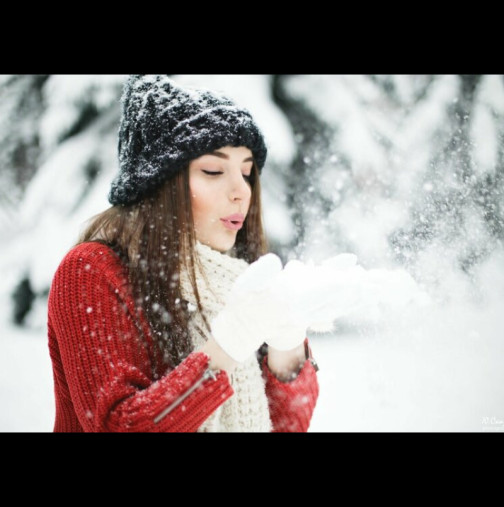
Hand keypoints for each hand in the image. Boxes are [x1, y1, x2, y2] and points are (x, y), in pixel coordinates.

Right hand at [211, 252, 364, 358]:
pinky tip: (362, 297)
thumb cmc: (244, 301)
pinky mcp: (310, 315)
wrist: (244, 326)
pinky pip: (334, 310)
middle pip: (333, 297)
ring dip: (358, 297)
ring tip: (378, 288)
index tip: (355, 276)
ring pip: (337, 305)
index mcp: (287, 300)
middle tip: (377, 279)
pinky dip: (350, 303)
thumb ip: (260, 273)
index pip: (316, 290)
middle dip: (355, 288)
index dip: (337, 282)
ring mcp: (307, 314)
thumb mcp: (245, 285)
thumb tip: (276, 261)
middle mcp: (301, 309)